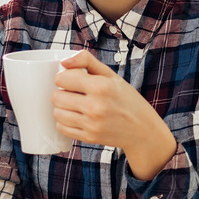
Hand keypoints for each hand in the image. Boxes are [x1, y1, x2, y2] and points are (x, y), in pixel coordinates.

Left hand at [53, 50, 175, 179]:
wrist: (143, 129)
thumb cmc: (127, 100)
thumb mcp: (111, 75)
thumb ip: (87, 61)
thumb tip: (64, 62)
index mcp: (101, 86)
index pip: (62, 78)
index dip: (64, 77)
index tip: (72, 80)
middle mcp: (95, 106)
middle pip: (56, 97)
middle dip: (62, 92)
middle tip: (73, 93)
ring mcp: (91, 124)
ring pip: (57, 113)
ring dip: (62, 108)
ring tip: (75, 105)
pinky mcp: (89, 137)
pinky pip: (62, 128)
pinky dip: (65, 122)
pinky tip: (76, 117)